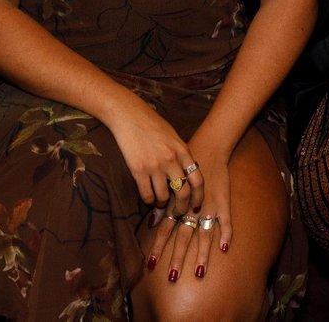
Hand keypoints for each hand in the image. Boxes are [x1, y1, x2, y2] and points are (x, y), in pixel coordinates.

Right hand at [106, 100, 201, 215]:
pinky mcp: (138, 170)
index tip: (196, 206)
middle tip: (177, 213)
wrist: (129, 115)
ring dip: (161, 204)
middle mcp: (171, 160)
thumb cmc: (151, 124)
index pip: (198, 179)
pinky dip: (148, 200)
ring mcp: (155, 166)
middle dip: (181, 208)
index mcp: (183, 150)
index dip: (199, 196)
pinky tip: (148, 198)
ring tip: (159, 203)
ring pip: (163, 197)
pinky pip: (147, 194)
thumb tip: (186, 172)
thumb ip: (180, 154)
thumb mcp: (173, 137)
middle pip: (183, 193)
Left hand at [146, 147, 228, 282]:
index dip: (158, 247)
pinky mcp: (223, 203)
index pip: (164, 230)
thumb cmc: (184, 166)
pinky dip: (226, 234)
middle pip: (183, 238)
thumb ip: (161, 204)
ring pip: (204, 235)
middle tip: (172, 277)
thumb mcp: (170, 183)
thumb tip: (150, 221)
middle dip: (177, 258)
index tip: (151, 266)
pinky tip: (224, 248)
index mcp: (177, 205)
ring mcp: (209, 207)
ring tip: (199, 273)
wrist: (207, 147)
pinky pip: (226, 221)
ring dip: (202, 255)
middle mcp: (191, 209)